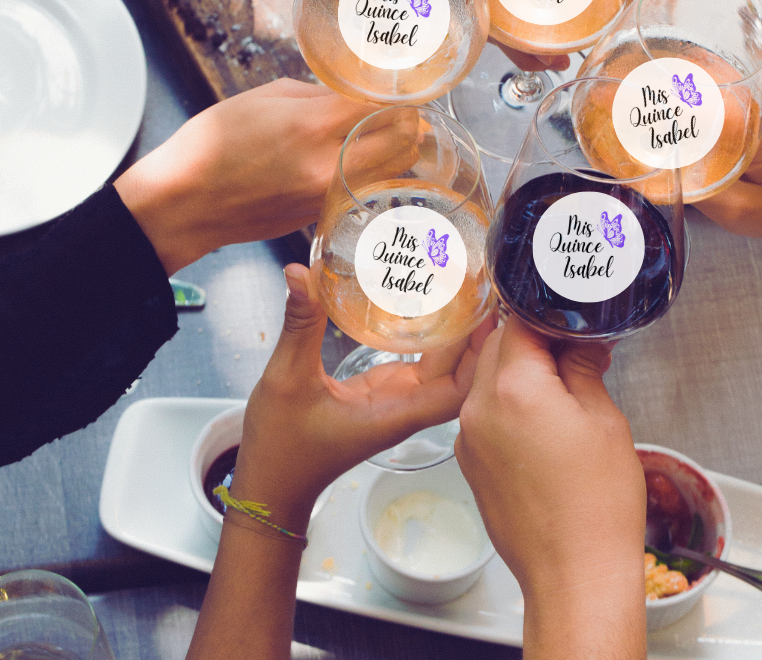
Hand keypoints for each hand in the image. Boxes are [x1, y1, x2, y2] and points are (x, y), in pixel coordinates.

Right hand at [114, 80, 377, 274]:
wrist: (182, 205)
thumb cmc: (210, 146)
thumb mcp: (262, 98)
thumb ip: (315, 94)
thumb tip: (347, 98)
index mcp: (312, 125)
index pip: (382, 106)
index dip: (396, 95)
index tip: (399, 88)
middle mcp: (328, 165)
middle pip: (402, 142)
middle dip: (408, 122)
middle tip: (401, 111)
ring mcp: (328, 196)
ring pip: (391, 171)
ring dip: (396, 151)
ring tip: (385, 135)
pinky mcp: (322, 216)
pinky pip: (364, 190)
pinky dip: (371, 174)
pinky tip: (358, 161)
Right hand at [231, 264, 493, 527]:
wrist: (271, 487)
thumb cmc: (281, 448)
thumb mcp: (286, 378)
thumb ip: (300, 325)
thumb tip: (301, 274)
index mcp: (395, 413)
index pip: (459, 389)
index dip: (481, 355)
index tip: (490, 314)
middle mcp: (404, 408)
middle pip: (460, 374)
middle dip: (477, 337)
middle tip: (484, 289)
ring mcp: (394, 401)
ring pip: (441, 370)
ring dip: (457, 337)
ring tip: (466, 291)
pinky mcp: (381, 394)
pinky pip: (419, 366)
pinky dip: (432, 341)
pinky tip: (432, 311)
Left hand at [456, 316, 645, 658]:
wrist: (574, 576)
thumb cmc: (596, 507)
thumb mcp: (604, 419)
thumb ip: (583, 367)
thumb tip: (580, 342)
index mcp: (513, 388)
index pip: (519, 322)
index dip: (547, 312)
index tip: (570, 317)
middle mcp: (478, 408)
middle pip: (498, 347)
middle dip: (533, 341)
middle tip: (572, 352)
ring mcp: (468, 437)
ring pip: (487, 379)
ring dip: (518, 374)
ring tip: (562, 391)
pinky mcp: (469, 462)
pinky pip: (483, 413)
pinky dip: (507, 406)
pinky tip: (543, 425)